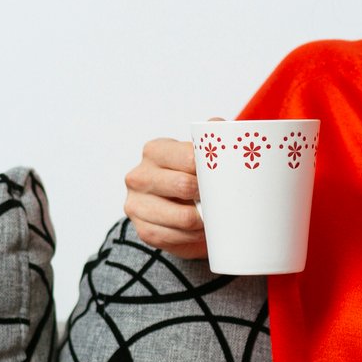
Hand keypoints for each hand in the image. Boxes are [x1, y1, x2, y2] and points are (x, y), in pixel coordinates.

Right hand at [123, 119, 218, 258]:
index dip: (212, 169)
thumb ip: (210, 138)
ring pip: (183, 217)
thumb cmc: (190, 178)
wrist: (174, 212)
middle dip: (209, 194)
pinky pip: (176, 237)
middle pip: (184, 185)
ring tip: (215, 216)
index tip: (225, 176)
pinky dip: (194, 237)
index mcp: (155, 150)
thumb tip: (218, 124)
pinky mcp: (143, 231)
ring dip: (205, 220)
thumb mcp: (199, 156)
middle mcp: (139, 176)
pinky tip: (202, 230)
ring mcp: (136, 205)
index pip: (190, 157)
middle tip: (224, 198)